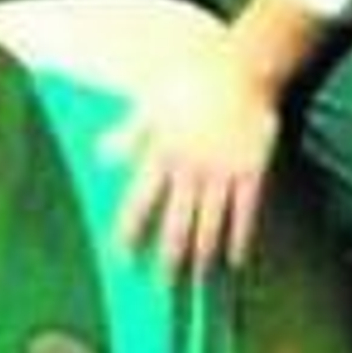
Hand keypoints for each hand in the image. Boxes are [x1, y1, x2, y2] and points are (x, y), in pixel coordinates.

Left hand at [110, 31, 282, 277]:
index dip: (130, 230)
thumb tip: (100, 155)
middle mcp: (190, 166)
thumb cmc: (192, 81)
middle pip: (177, 221)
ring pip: (210, 223)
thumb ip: (128, 133)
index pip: (140, 200)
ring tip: (197, 279)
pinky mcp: (251, 170)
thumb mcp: (151, 103)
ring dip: (203, 254)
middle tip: (163, 285)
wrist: (241, 67)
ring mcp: (223, 170)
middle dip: (168, 256)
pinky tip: (234, 261)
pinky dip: (239, 238)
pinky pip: (245, 212)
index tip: (122, 256)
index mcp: (163, 151)